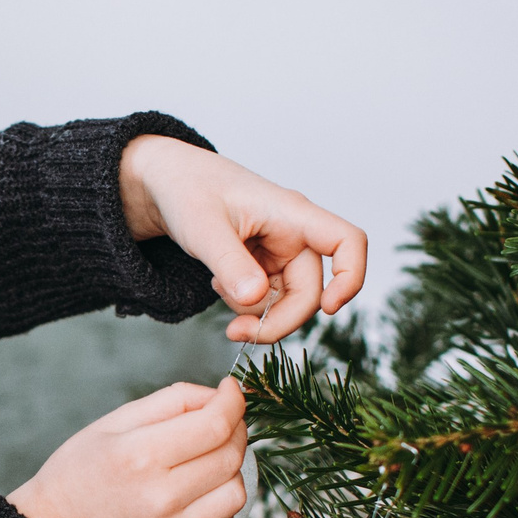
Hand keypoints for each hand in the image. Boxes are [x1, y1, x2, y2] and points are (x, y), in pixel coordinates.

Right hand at [9, 377, 247, 517]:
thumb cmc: (80, 470)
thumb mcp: (113, 422)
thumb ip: (172, 401)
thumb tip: (219, 396)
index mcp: (140, 456)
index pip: (214, 425)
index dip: (232, 402)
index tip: (230, 391)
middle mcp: (160, 498)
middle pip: (230, 456)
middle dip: (233, 430)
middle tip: (218, 421)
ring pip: (236, 492)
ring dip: (230, 468)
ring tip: (205, 459)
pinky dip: (217, 498)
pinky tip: (194, 489)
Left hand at [119, 135, 366, 343]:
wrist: (167, 184)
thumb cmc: (187, 190)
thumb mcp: (202, 227)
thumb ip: (230, 263)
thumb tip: (255, 300)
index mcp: (292, 213)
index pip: (347, 241)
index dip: (350, 277)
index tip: (330, 308)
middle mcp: (295, 233)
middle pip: (311, 292)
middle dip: (277, 320)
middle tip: (236, 333)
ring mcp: (281, 252)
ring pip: (288, 302)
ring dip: (256, 313)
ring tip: (218, 286)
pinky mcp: (265, 266)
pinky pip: (268, 299)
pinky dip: (245, 304)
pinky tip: (220, 283)